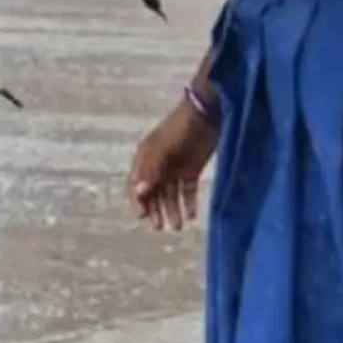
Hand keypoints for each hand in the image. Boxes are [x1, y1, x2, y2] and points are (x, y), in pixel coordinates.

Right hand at [128, 98, 217, 230]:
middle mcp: (158, 165)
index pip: (137, 184)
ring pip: (171, 194)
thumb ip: (151, 172)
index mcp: (146, 159)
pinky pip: (187, 190)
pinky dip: (188, 203)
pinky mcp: (192, 168)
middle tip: (162, 227)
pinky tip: (191, 216)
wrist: (206, 114)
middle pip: (154, 192)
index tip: (144, 217)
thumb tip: (138, 193)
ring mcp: (176, 167)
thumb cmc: (179, 130)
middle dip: (156, 210)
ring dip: (172, 210)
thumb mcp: (162, 150)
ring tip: (178, 226)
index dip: (138, 201)